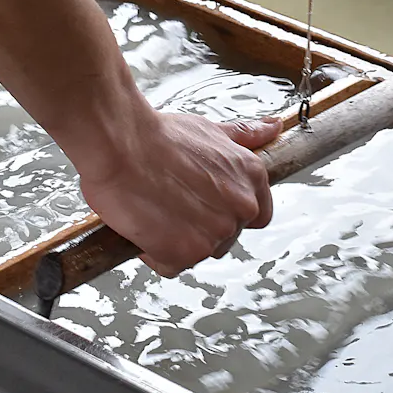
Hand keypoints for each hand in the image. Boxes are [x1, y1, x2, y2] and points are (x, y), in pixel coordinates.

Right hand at [80, 112, 281, 277]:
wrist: (120, 144)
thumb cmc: (157, 136)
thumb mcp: (210, 130)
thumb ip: (244, 135)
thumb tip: (272, 128)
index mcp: (252, 178)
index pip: (256, 215)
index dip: (227, 212)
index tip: (205, 206)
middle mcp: (241, 208)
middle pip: (225, 236)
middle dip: (198, 225)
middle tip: (170, 201)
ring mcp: (215, 234)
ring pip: (198, 252)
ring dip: (175, 239)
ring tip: (154, 208)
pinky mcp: (185, 254)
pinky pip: (171, 265)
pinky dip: (154, 252)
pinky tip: (144, 224)